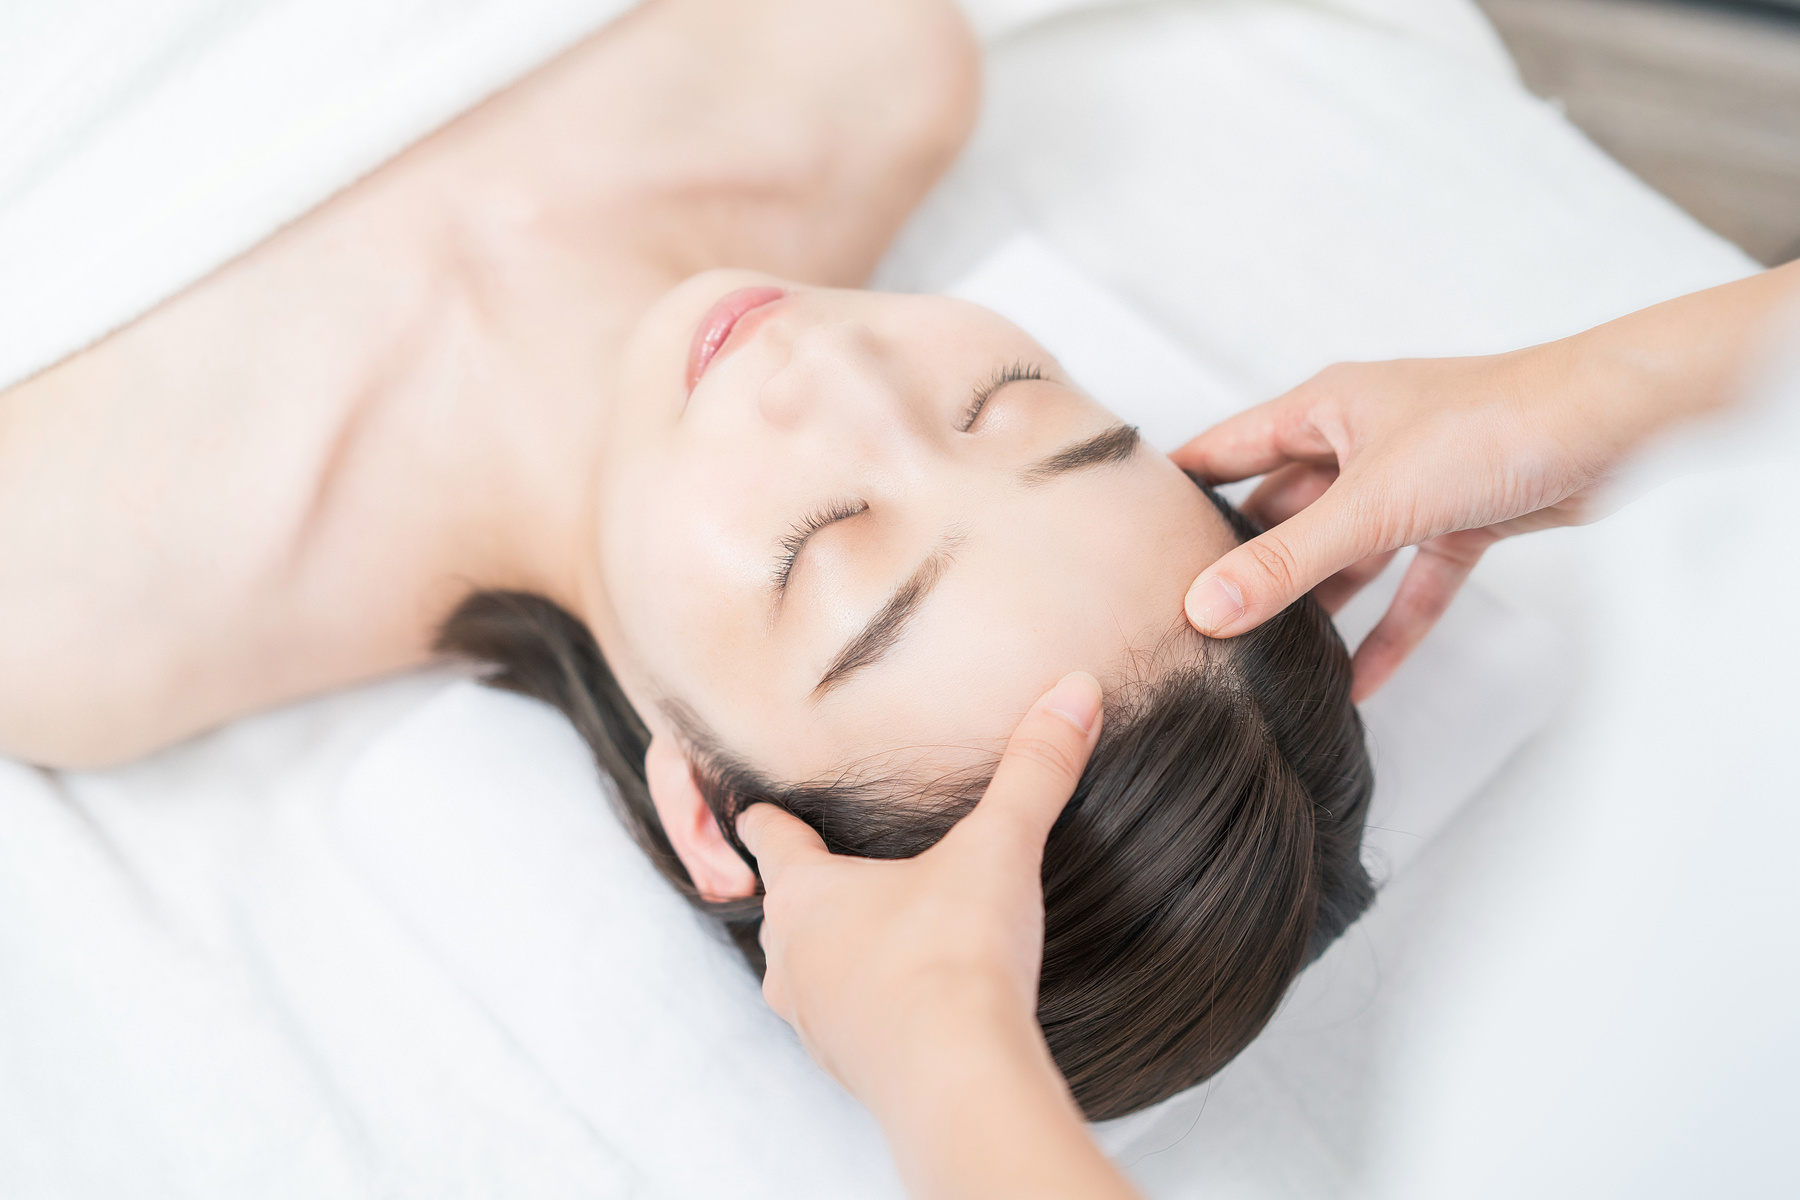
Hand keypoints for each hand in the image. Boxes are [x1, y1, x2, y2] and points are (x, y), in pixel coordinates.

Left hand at [738, 671, 1139, 1199]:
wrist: (956, 1082)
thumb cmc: (953, 957)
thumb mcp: (999, 849)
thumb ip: (1035, 769)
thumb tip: (1074, 690)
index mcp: (806, 893)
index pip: (769, 837)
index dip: (766, 817)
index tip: (755, 806)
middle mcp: (792, 957)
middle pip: (781, 910)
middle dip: (802, 890)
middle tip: (825, 869)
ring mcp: (813, 1020)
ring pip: (805, 973)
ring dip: (830, 954)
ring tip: (864, 938)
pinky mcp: (848, 1069)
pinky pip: (843, 1024)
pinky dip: (863, 1007)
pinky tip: (901, 1004)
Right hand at [1174, 348, 1609, 699]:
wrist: (1614, 425)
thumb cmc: (1496, 423)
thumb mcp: (1370, 502)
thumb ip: (1286, 563)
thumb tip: (1204, 609)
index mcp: (1324, 409)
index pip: (1224, 450)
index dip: (1178, 489)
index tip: (1129, 534)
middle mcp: (1360, 441)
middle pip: (1281, 509)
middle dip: (1244, 564)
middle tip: (1192, 620)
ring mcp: (1410, 481)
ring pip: (1344, 550)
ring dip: (1315, 603)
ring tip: (1264, 660)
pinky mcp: (1460, 516)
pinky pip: (1411, 581)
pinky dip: (1391, 627)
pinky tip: (1361, 680)